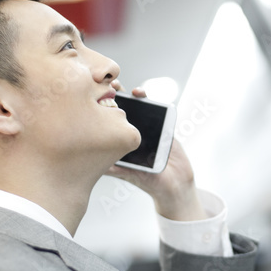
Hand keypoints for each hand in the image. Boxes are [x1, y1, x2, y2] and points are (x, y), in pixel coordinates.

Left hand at [104, 85, 207, 220]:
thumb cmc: (150, 183)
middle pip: (124, 109)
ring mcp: (149, 128)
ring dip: (134, 95)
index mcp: (123, 141)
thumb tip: (94, 163)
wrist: (176, 185)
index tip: (94, 97)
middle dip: (117, 95)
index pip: (110, 121)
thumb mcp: (128, 174)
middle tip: (110, 85)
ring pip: (140, 106)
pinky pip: (158, 109)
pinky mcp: (164, 127)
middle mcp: (134, 133)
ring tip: (128, 89)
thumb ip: (114, 169)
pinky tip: (142, 94)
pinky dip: (150, 99)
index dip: (103, 109)